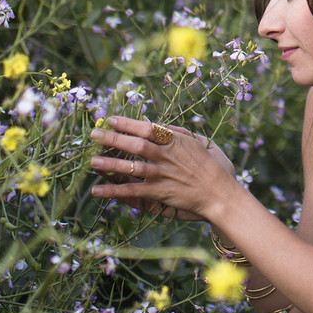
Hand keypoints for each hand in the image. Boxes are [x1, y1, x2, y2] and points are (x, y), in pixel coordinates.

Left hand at [89, 116, 238, 223]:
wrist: (220, 193)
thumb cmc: (212, 166)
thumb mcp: (198, 142)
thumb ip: (178, 133)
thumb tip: (160, 124)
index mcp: (175, 141)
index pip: (147, 128)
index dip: (128, 123)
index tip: (111, 119)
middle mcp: (166, 156)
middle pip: (135, 144)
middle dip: (113, 138)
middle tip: (93, 133)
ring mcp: (161, 174)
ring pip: (131, 167)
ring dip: (110, 164)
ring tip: (92, 161)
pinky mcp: (159, 192)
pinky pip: (132, 191)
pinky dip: (114, 191)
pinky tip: (98, 190)